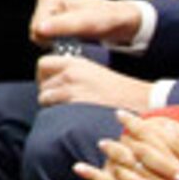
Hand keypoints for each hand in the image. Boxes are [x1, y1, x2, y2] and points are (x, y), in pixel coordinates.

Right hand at [31, 0, 146, 47]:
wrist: (121, 20)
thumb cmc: (108, 18)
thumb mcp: (88, 22)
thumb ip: (64, 25)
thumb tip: (40, 30)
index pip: (35, 28)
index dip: (52, 39)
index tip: (72, 38)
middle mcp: (46, 3)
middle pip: (36, 34)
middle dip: (54, 41)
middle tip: (75, 40)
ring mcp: (49, 14)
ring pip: (41, 39)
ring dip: (57, 44)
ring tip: (75, 40)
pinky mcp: (54, 24)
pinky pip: (48, 41)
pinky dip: (59, 44)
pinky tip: (73, 41)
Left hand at [36, 53, 150, 110]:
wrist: (136, 100)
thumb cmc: (117, 90)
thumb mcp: (92, 73)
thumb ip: (72, 73)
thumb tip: (52, 81)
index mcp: (75, 63)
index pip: (43, 63)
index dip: (43, 75)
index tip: (50, 83)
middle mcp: (71, 74)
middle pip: (42, 84)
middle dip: (47, 93)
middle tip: (60, 100)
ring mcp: (72, 90)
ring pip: (45, 98)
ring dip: (51, 106)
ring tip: (67, 109)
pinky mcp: (74, 106)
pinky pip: (53, 111)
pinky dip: (57, 115)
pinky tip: (71, 116)